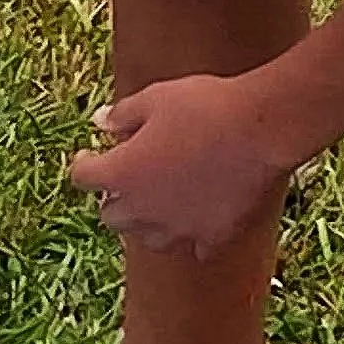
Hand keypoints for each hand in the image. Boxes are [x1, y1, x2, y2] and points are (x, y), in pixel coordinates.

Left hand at [68, 73, 299, 259]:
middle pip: (111, 216)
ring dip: (146, 221)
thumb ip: (122, 114)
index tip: (90, 154)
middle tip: (125, 178)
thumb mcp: (155, 98)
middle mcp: (143, 209)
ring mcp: (178, 228)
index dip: (83, 163)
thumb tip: (101, 122)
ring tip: (157, 200)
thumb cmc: (205, 106)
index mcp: (121, 173)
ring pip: (147, 238)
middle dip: (113, 197)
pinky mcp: (212, 236)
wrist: (262, 127)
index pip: (82, 177)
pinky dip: (191, 234)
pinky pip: (194, 245)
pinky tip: (197, 218)